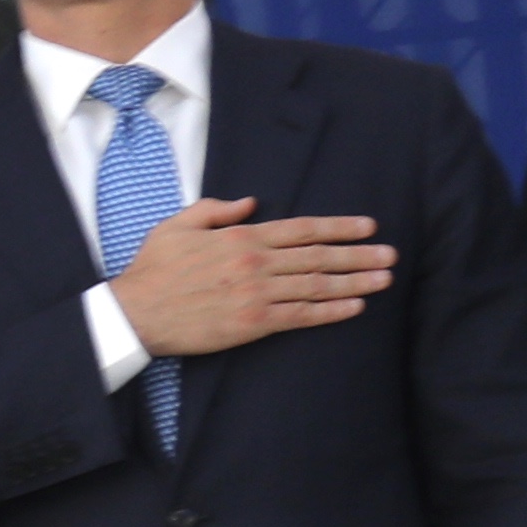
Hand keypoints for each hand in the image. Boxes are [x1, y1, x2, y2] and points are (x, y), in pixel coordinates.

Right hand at [110, 195, 388, 357]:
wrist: (135, 313)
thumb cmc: (153, 269)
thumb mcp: (177, 226)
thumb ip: (215, 210)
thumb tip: (250, 203)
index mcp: (241, 237)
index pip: (302, 229)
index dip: (339, 227)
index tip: (368, 227)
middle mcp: (256, 263)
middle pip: (319, 256)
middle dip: (360, 255)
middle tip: (391, 255)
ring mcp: (257, 294)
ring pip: (317, 285)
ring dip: (355, 282)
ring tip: (383, 279)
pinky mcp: (253, 323)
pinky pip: (302, 316)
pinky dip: (331, 311)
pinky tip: (355, 307)